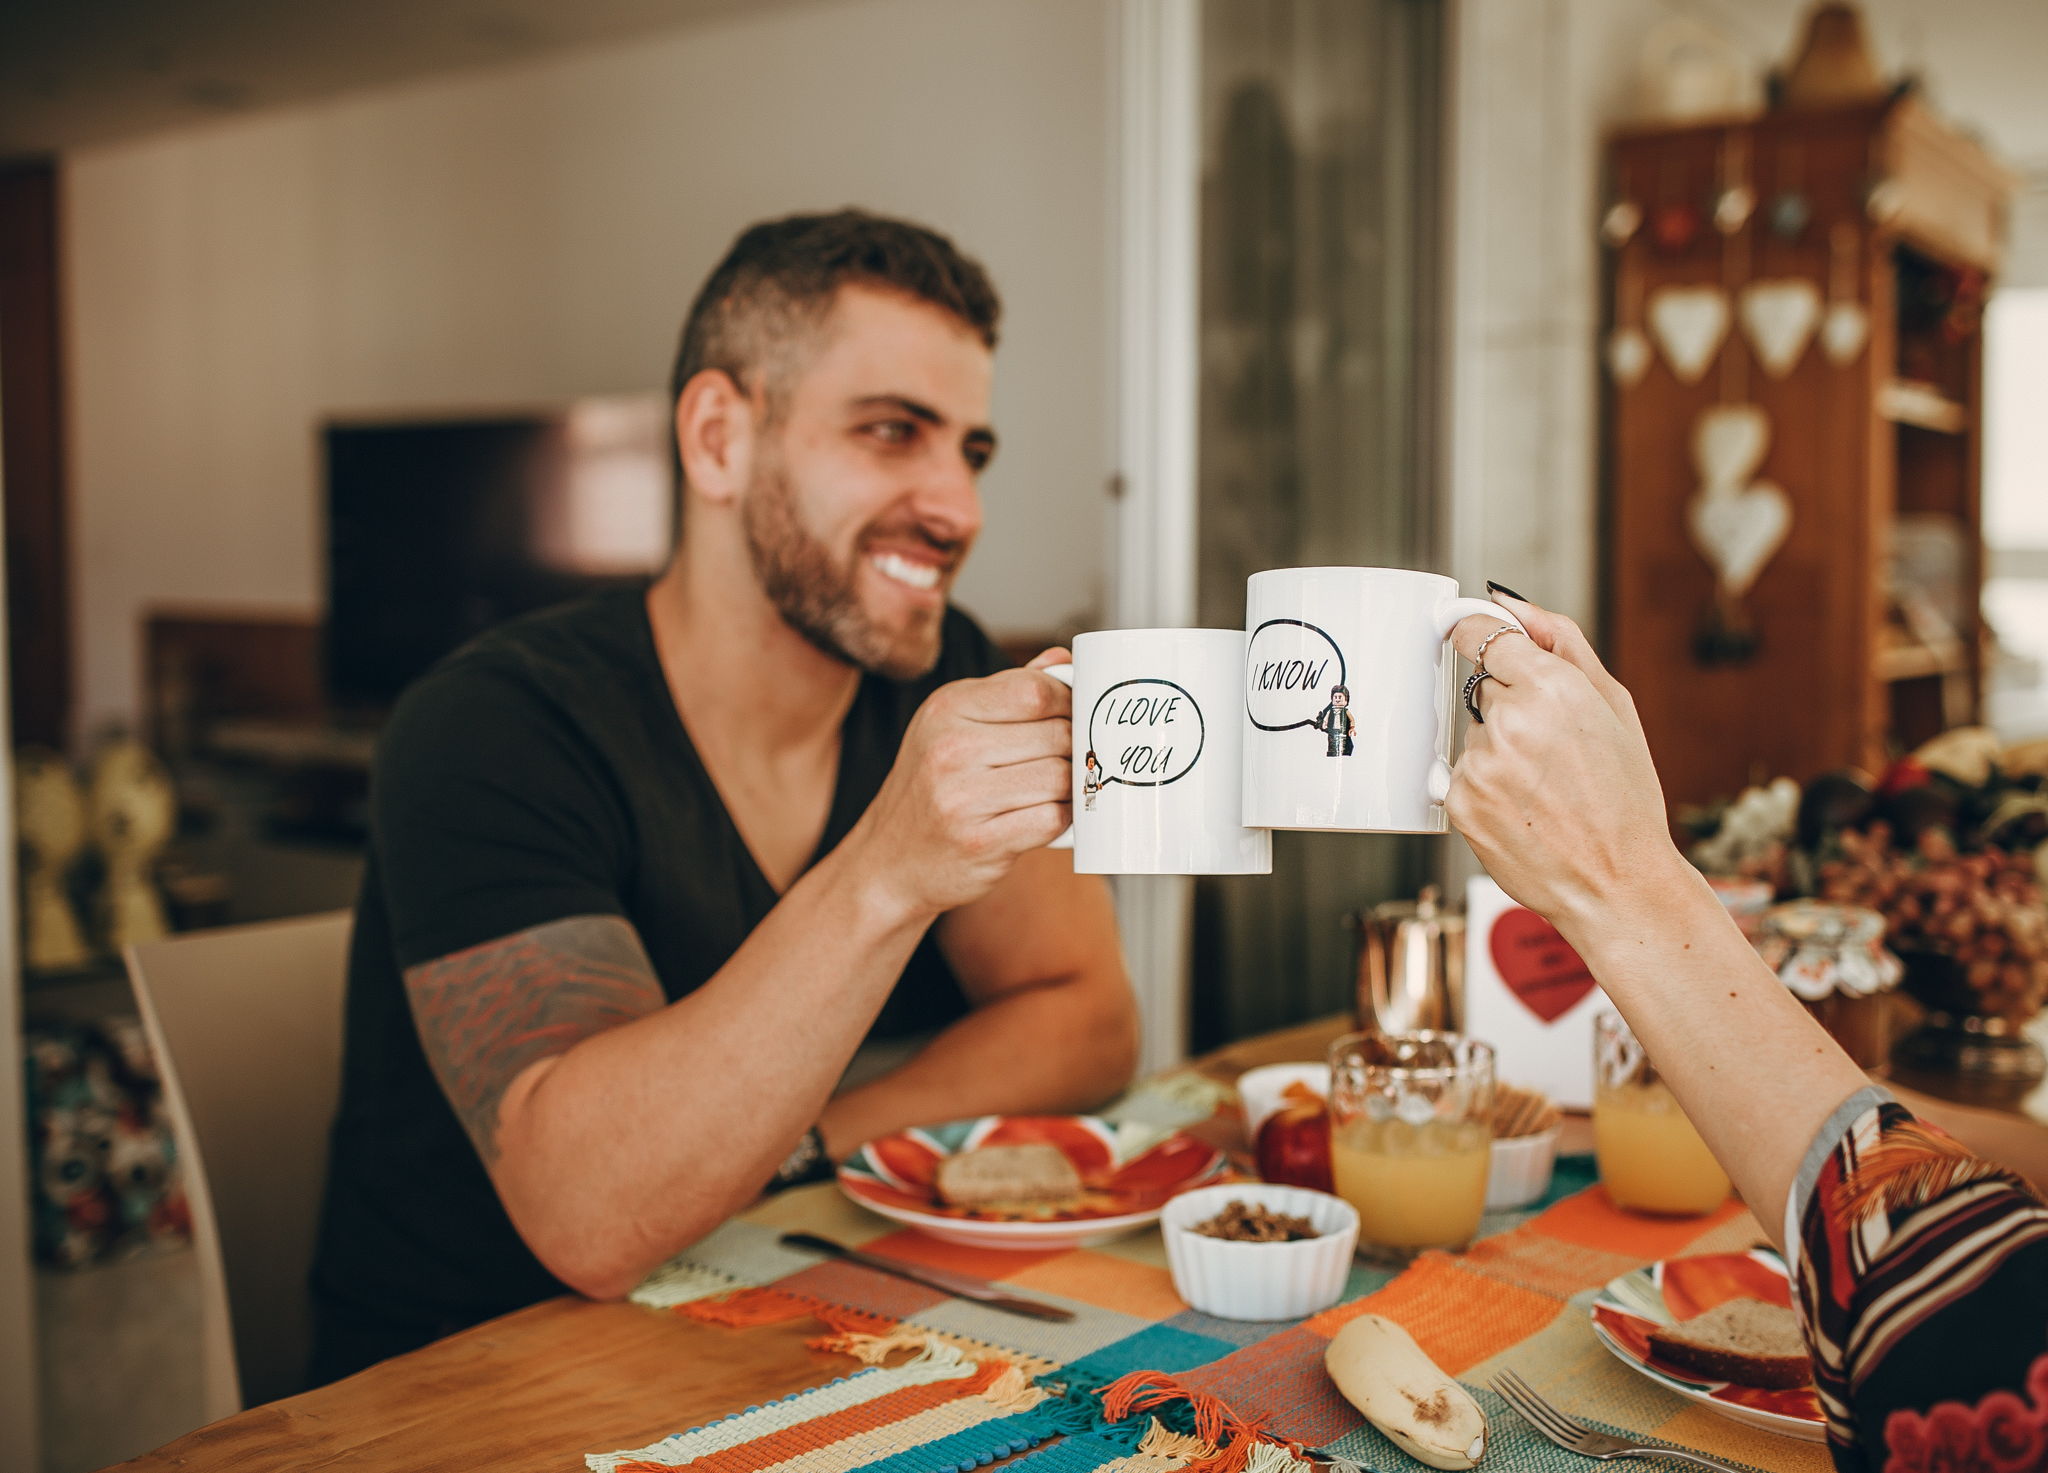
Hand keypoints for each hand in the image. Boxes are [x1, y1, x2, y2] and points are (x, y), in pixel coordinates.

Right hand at [851, 647, 1073, 917]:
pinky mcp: (980, 842)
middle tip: (1076, 759)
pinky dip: (1064, 819)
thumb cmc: (930, 790)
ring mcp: (962, 798)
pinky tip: (1052, 816)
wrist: (889, 862)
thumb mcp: (952, 726)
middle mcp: (951, 749)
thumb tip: (1063, 660)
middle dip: (1076, 747)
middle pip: (1056, 734)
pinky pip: (1052, 820)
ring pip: (1059, 777)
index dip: (1068, 702)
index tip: (1075, 716)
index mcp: (947, 708)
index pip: (1034, 690)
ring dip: (1072, 786)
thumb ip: (1008, 693)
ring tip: (1063, 790)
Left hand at [1445, 596, 1686, 930]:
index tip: (1459, 623)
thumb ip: (1563, 644)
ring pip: (1476, 735)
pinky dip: (1487, 789)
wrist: (1617, 882)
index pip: (1484, 634)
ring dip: (1500, 752)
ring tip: (1544, 789)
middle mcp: (1510, 720)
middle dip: (1511, 708)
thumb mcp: (1614, 707)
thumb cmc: (1625, 797)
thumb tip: (1512, 603)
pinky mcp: (1460, 801)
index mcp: (1552, 687)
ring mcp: (1481, 763)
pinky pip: (1463, 775)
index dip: (1474, 629)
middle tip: (1555, 752)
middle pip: (1484, 688)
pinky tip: (1524, 810)